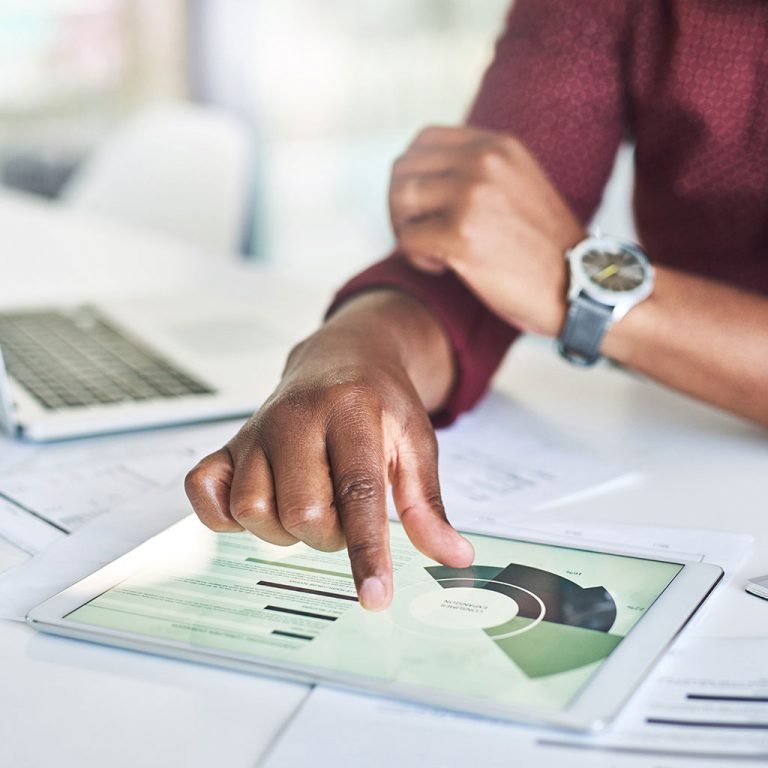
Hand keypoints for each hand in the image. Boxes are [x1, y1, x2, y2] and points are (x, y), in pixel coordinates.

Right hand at [184, 293, 473, 610]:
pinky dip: (224, 513)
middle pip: (302, 513)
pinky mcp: (229, 442)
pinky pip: (204, 491)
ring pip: (253, 510)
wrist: (340, 356)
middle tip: (346, 511)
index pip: (358, 492)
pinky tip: (262, 501)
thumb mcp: (416, 442)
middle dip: (329, 535)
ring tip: (310, 502)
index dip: (367, 551)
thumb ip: (427, 503)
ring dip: (285, 528)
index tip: (376, 597)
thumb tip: (454, 556)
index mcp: (351, 411)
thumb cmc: (379, 402)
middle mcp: (296, 418)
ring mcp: (256, 429)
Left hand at [389, 125, 584, 336]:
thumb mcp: (518, 187)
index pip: (423, 141)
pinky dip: (415, 258)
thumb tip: (423, 174)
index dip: (412, 175)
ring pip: (401, 199)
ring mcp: (472, 196)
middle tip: (418, 234)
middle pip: (404, 168)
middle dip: (401, 206)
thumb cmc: (546, 249)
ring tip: (432, 252)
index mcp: (498, 146)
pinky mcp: (461, 235)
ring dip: (405, 230)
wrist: (582, 287)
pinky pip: (408, 239)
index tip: (425, 207)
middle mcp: (484, 162)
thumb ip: (480, 171)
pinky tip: (442, 267)